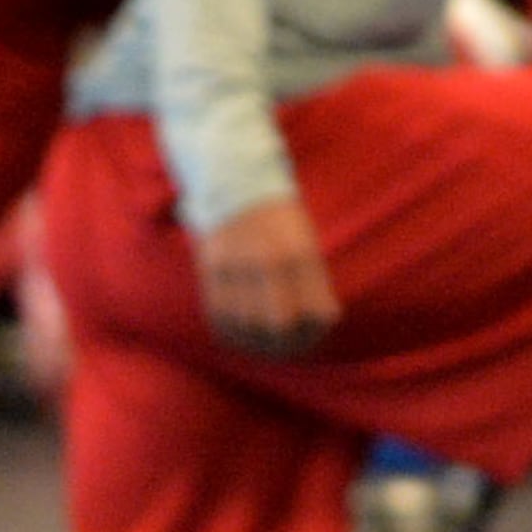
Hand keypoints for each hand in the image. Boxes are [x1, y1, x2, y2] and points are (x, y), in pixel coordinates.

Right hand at [194, 197, 341, 357]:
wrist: (235, 184)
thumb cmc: (277, 219)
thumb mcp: (304, 242)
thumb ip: (310, 282)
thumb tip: (311, 327)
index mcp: (302, 255)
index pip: (318, 313)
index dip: (314, 334)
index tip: (308, 338)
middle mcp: (272, 262)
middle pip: (281, 325)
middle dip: (283, 345)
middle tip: (280, 348)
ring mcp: (240, 265)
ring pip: (248, 326)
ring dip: (253, 342)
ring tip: (256, 343)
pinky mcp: (212, 268)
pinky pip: (220, 315)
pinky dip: (229, 331)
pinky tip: (236, 333)